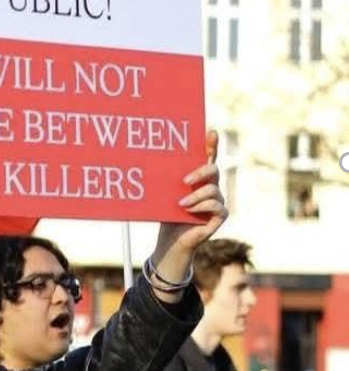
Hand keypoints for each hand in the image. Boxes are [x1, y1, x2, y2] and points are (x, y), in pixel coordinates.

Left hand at [152, 131, 226, 289]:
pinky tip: (189, 211)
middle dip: (201, 172)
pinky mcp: (220, 215)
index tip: (210, 131)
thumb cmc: (167, 213)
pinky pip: (216, 206)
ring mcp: (218, 201)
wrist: (171, 238)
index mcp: (199, 178)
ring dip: (195, 196)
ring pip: (213, 190)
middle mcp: (211, 186)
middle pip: (213, 170)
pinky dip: (201, 206)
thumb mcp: (166, 193)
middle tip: (184, 180)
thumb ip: (168, 180)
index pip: (208, 157)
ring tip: (181, 204)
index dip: (211, 144)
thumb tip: (149, 160)